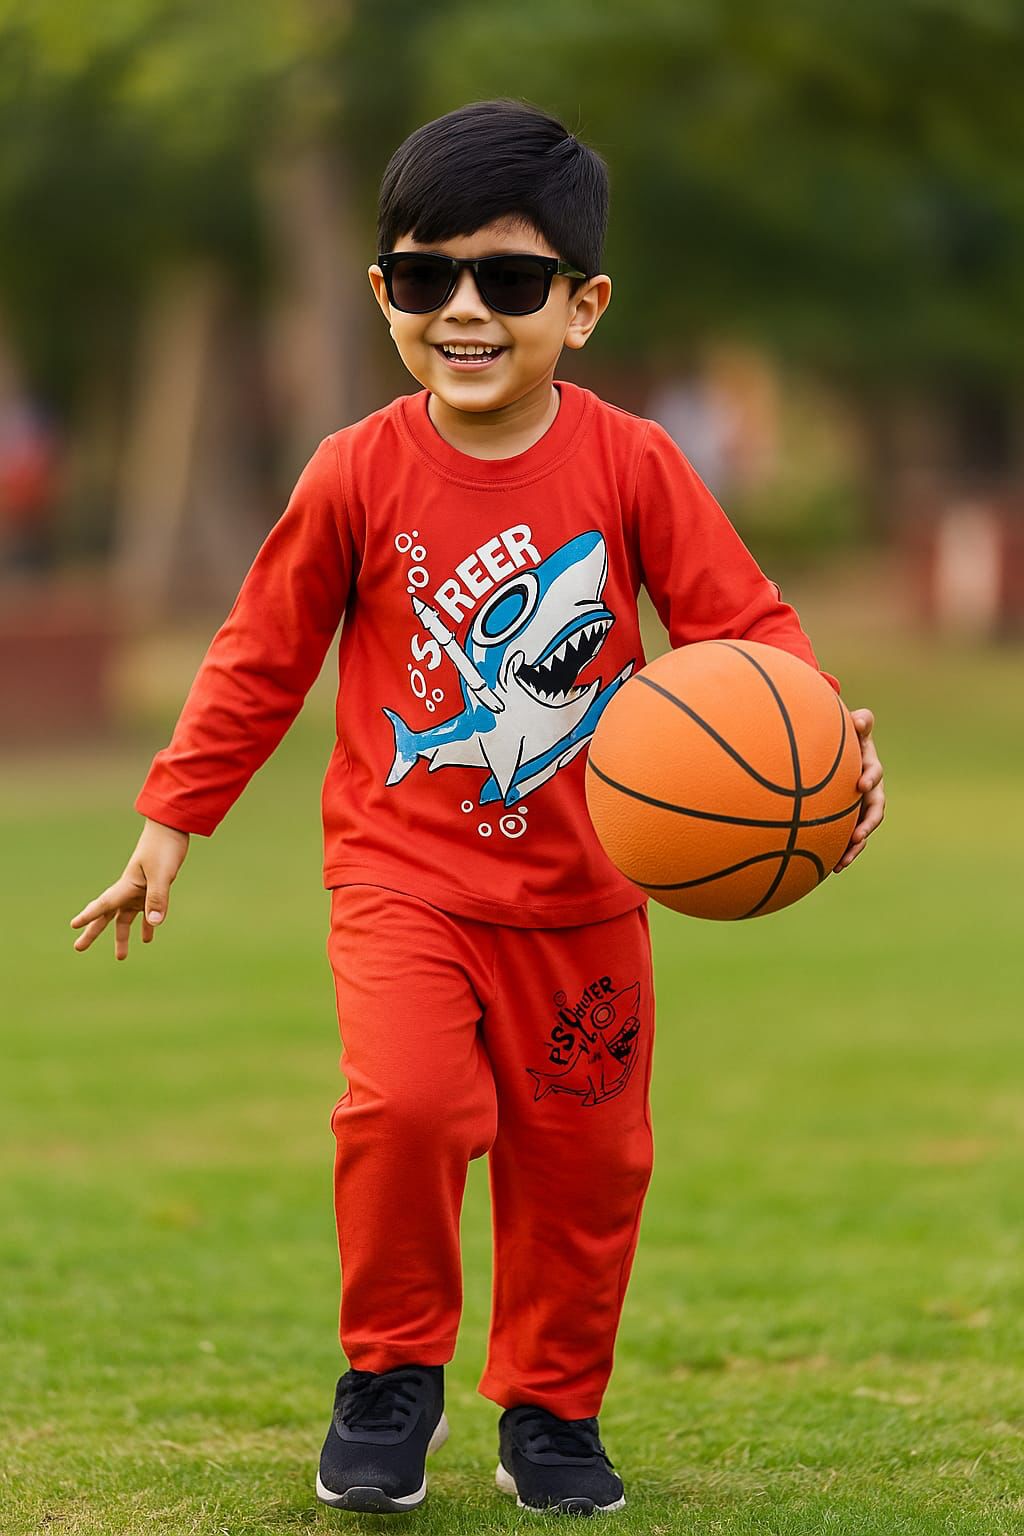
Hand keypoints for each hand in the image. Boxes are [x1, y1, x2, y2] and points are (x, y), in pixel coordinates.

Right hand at [70, 819, 189, 959]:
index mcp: (127, 885)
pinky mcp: (153, 888)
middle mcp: (129, 889)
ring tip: (120, 957)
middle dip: (93, 932)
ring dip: (122, 936)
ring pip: (125, 918)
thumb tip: (154, 924)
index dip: (88, 915)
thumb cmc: (164, 847)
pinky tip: (147, 938)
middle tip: (78, 948)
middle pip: (107, 915)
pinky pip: (146, 911)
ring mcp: (140, 890)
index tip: (73, 925)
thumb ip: (157, 897)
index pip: (104, 904)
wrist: (172, 827)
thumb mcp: (162, 874)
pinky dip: (146, 924)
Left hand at [834, 707, 884, 872]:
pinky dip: (843, 852)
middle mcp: (870, 791)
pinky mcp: (850, 820)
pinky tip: (831, 869)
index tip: (860, 784)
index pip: (874, 773)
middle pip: (875, 810)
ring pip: (863, 829)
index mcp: (869, 768)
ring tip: (843, 861)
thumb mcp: (852, 728)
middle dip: (867, 823)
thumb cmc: (844, 738)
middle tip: (859, 835)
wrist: (837, 753)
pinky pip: (849, 838)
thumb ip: (859, 722)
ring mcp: (861, 808)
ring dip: (856, 846)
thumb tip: (861, 719)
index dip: (870, 777)